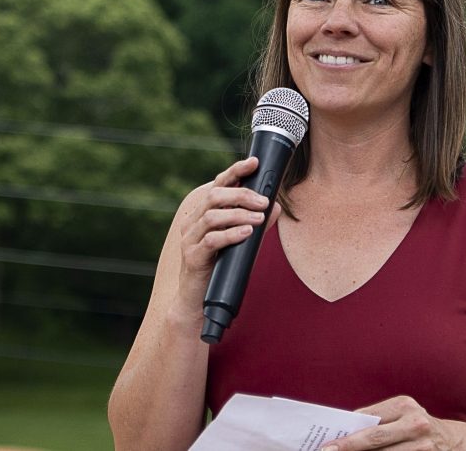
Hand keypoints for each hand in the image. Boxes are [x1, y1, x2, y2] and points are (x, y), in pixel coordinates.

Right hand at [167, 157, 270, 314]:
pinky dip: (231, 234)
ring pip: (212, 216)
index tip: (254, 162)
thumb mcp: (241, 243)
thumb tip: (276, 207)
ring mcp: (189, 239)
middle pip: (215, 196)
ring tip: (259, 218)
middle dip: (242, 195)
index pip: (218, 185)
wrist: (198, 303)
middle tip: (264, 201)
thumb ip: (255, 224)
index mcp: (202, 213)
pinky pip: (211, 240)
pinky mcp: (192, 257)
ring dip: (239, 214)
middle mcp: (192, 222)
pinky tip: (246, 233)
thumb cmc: (220, 269)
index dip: (235, 171)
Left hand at [324, 396, 462, 450]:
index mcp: (405, 406)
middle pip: (374, 439)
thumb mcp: (403, 416)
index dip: (347, 434)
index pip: (369, 420)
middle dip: (348, 447)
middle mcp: (416, 424)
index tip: (327, 442)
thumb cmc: (417, 428)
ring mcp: (424, 447)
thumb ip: (378, 421)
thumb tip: (343, 433)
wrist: (456, 443)